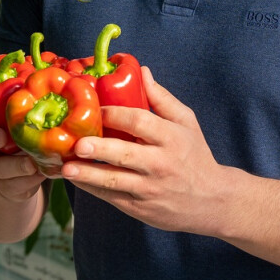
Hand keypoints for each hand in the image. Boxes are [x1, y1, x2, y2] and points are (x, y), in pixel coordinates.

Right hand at [0, 92, 45, 203]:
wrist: (20, 180)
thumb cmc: (24, 137)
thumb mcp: (23, 120)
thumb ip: (28, 105)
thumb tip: (48, 71)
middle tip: (0, 136)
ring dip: (14, 165)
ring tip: (32, 163)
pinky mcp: (6, 188)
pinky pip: (15, 186)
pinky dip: (31, 181)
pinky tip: (44, 173)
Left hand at [61, 67, 226, 234]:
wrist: (212, 201)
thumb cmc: (195, 155)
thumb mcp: (186, 123)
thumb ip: (162, 98)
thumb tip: (142, 71)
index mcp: (171, 138)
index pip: (140, 122)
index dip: (116, 115)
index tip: (95, 109)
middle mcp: (160, 164)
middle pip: (125, 154)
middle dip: (100, 149)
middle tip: (78, 144)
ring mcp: (150, 188)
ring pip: (115, 181)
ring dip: (89, 174)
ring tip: (66, 168)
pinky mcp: (141, 208)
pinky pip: (112, 197)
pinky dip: (93, 189)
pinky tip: (76, 179)